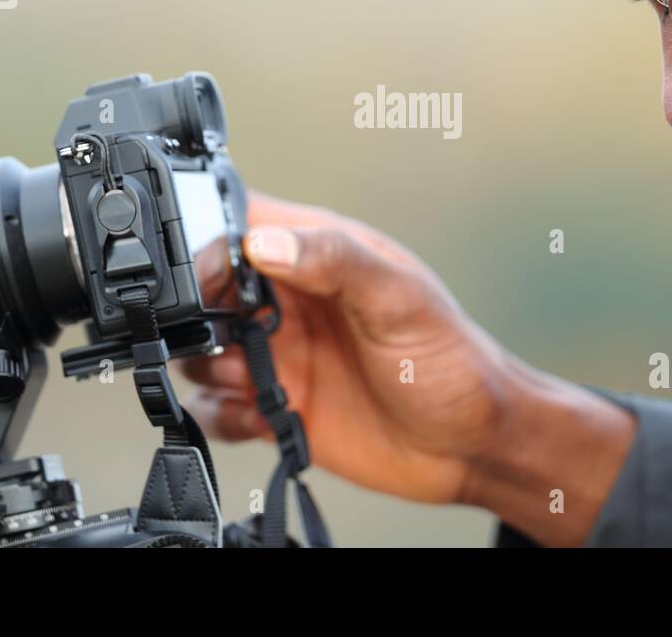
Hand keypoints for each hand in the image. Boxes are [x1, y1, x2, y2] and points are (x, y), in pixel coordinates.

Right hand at [181, 190, 512, 503]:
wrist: (473, 445)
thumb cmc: (452, 359)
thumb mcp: (399, 298)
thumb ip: (335, 261)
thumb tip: (264, 242)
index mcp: (317, 255)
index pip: (238, 226)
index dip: (209, 246)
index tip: (209, 279)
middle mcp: (289, 301)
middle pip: (204, 291)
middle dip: (198, 316)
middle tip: (231, 340)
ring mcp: (279, 355)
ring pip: (201, 350)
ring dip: (207, 367)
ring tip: (248, 381)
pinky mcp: (275, 407)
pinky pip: (217, 408)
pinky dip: (221, 416)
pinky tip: (260, 420)